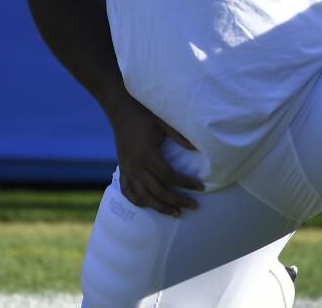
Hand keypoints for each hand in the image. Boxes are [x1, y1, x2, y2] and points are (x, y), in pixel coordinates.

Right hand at [106, 96, 203, 216]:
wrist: (120, 109)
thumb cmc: (145, 113)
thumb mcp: (164, 122)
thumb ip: (180, 137)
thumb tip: (198, 150)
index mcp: (146, 154)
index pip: (170, 176)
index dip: (187, 184)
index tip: (201, 187)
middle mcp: (135, 166)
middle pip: (158, 191)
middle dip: (177, 201)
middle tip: (194, 206)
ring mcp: (126, 169)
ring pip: (143, 196)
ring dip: (160, 207)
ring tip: (176, 213)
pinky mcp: (122, 169)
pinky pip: (127, 191)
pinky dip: (138, 201)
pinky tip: (150, 206)